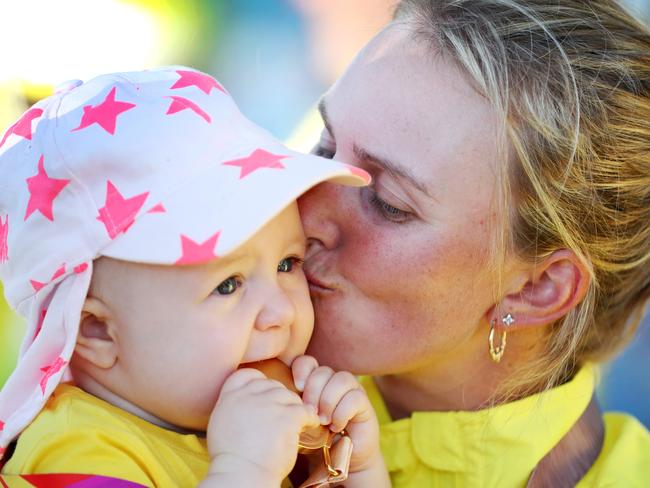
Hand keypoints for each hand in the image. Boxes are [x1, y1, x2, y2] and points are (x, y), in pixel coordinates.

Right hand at [202, 368, 319, 485]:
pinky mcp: (286, 416)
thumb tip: (247, 402)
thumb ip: (234, 406)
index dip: (260, 384)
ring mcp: (267, 404)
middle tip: (284, 416)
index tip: (265, 398)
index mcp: (230, 397)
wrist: (241, 475)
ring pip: (290, 396)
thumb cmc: (233, 458)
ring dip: (294, 409)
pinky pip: (304, 410)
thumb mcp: (222, 424)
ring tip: (296, 424)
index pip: (248, 375)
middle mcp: (248, 396)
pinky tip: (309, 426)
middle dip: (280, 399)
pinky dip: (309, 418)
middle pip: (272, 385)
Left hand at [291, 355, 382, 474]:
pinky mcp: (364, 404)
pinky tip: (336, 427)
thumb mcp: (300, 423)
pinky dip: (342, 412)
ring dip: (328, 400)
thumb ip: (292, 409)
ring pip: (341, 379)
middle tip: (310, 412)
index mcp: (316, 382)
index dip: (301, 369)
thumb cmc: (316, 441)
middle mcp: (334, 382)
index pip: (308, 362)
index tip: (296, 388)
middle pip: (323, 370)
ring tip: (323, 421)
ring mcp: (351, 391)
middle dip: (313, 391)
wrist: (342, 461)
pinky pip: (355, 397)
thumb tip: (278, 401)